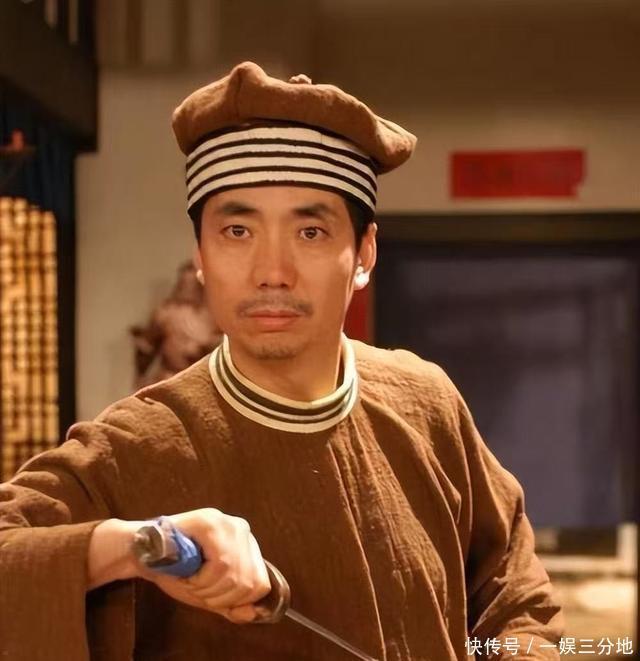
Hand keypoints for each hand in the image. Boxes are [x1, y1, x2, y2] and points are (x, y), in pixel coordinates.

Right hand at [141, 508, 270, 623]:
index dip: (236, 600)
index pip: (261, 583)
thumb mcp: (209, 593)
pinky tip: (188, 573)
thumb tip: (252, 613)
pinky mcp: (210, 523)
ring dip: (207, 590)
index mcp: (245, 543)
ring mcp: (227, 523)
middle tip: (197, 589)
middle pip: (249, 582)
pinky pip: (220, 565)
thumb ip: (232, 604)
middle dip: (219, 597)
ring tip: (190, 580)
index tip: (212, 597)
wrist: (143, 554)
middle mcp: (241, 529)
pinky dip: (202, 580)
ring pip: (234, 575)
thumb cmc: (176, 571)